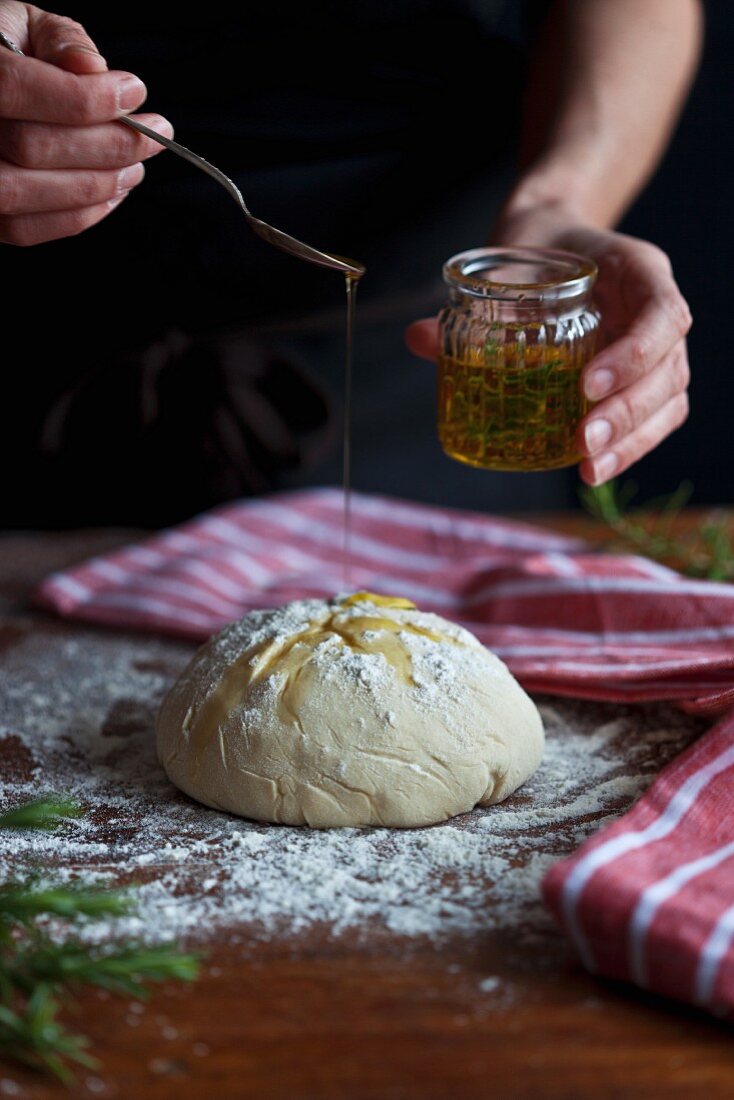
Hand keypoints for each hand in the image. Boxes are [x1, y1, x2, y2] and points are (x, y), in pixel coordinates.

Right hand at [0, 2, 172, 244]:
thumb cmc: (5, 54)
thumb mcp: (27, 26)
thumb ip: (59, 40)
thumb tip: (92, 68)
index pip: (18, 87)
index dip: (84, 97)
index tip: (135, 94)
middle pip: (31, 147)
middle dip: (105, 145)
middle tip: (151, 136)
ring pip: (27, 192)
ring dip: (96, 185)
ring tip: (135, 167)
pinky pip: (25, 228)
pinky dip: (79, 215)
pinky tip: (111, 193)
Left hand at [405, 212, 691, 485]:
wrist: (551, 238)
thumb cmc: (534, 250)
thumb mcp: (507, 263)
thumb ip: (469, 300)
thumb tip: (417, 338)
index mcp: (639, 272)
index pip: (662, 313)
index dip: (633, 354)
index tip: (587, 385)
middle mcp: (657, 310)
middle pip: (668, 370)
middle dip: (628, 413)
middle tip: (582, 443)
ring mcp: (658, 348)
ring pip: (669, 400)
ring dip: (633, 441)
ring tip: (588, 468)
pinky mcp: (643, 378)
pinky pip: (655, 417)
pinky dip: (630, 446)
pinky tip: (591, 468)